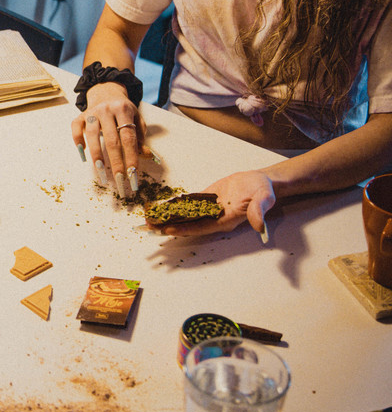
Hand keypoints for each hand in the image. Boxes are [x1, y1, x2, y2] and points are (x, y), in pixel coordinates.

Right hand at [71, 82, 146, 198]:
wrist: (106, 92)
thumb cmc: (123, 111)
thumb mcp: (136, 120)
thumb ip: (140, 137)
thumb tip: (146, 156)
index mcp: (124, 110)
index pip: (128, 138)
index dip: (131, 156)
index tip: (133, 174)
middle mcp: (107, 110)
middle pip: (112, 140)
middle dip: (116, 162)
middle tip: (119, 180)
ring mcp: (92, 112)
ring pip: (92, 135)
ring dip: (96, 155)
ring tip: (100, 171)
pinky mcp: (80, 115)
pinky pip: (76, 128)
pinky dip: (78, 140)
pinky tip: (82, 154)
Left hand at [153, 170, 274, 239]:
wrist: (261, 181)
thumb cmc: (263, 191)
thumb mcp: (264, 198)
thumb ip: (259, 211)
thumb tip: (259, 226)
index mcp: (225, 220)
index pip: (201, 227)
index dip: (184, 229)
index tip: (168, 230)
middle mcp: (214, 217)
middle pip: (188, 223)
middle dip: (169, 225)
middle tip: (148, 226)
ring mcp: (209, 209)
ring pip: (185, 214)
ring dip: (168, 216)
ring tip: (149, 218)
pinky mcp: (206, 199)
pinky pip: (188, 203)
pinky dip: (175, 205)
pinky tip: (162, 206)